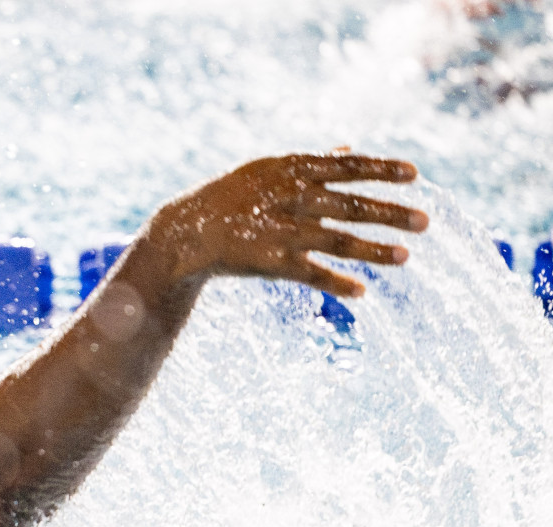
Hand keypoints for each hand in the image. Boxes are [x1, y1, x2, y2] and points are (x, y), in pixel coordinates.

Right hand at [146, 153, 428, 298]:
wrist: (186, 232)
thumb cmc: (231, 197)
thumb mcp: (267, 170)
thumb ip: (312, 163)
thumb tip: (352, 149)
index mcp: (290, 170)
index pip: (346, 167)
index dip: (381, 169)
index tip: (414, 173)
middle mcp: (289, 199)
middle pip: (351, 205)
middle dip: (390, 213)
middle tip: (426, 221)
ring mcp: (281, 231)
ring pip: (337, 241)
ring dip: (374, 250)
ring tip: (406, 257)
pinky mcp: (270, 262)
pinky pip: (311, 274)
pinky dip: (337, 283)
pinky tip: (362, 291)